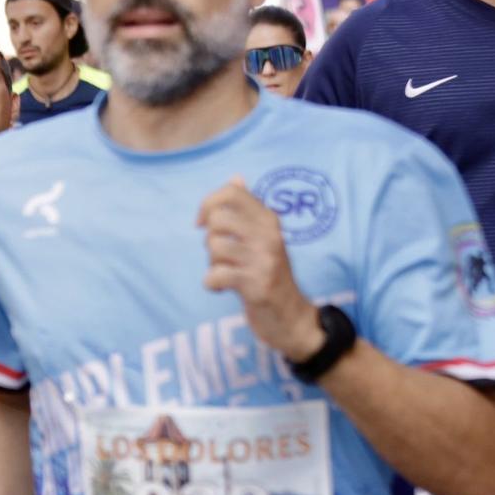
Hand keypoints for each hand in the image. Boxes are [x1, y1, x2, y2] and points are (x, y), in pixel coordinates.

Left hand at [198, 178, 323, 359]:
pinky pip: (214, 276)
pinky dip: (213, 284)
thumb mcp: (264, 237)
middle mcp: (269, 235)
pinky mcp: (256, 285)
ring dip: (213, 263)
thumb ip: (248, 209)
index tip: (202, 223)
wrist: (292, 317)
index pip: (230, 193)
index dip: (208, 204)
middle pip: (217, 219)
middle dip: (210, 239)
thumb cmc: (270, 273)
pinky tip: (225, 288)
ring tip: (230, 271)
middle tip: (223, 255)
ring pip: (214, 246)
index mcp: (269, 219)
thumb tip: (235, 177)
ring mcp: (264, 260)